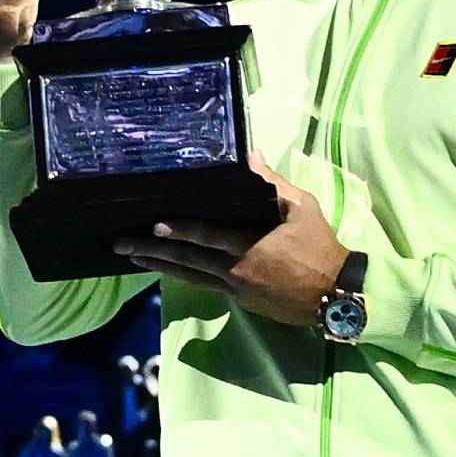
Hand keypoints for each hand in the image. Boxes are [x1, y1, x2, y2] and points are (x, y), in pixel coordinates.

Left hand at [114, 152, 349, 326]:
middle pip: (187, 259)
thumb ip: (274, 183)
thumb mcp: (303, 208)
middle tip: (121, 245)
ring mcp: (236, 289)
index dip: (179, 230)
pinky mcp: (240, 301)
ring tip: (133, 259)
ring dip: (159, 266)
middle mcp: (237, 270)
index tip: (153, 225)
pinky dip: (183, 276)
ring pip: (190, 275)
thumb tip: (252, 155)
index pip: (207, 236)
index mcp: (251, 246)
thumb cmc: (320, 247)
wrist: (335, 296)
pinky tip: (167, 270)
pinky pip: (205, 285)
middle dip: (152, 251)